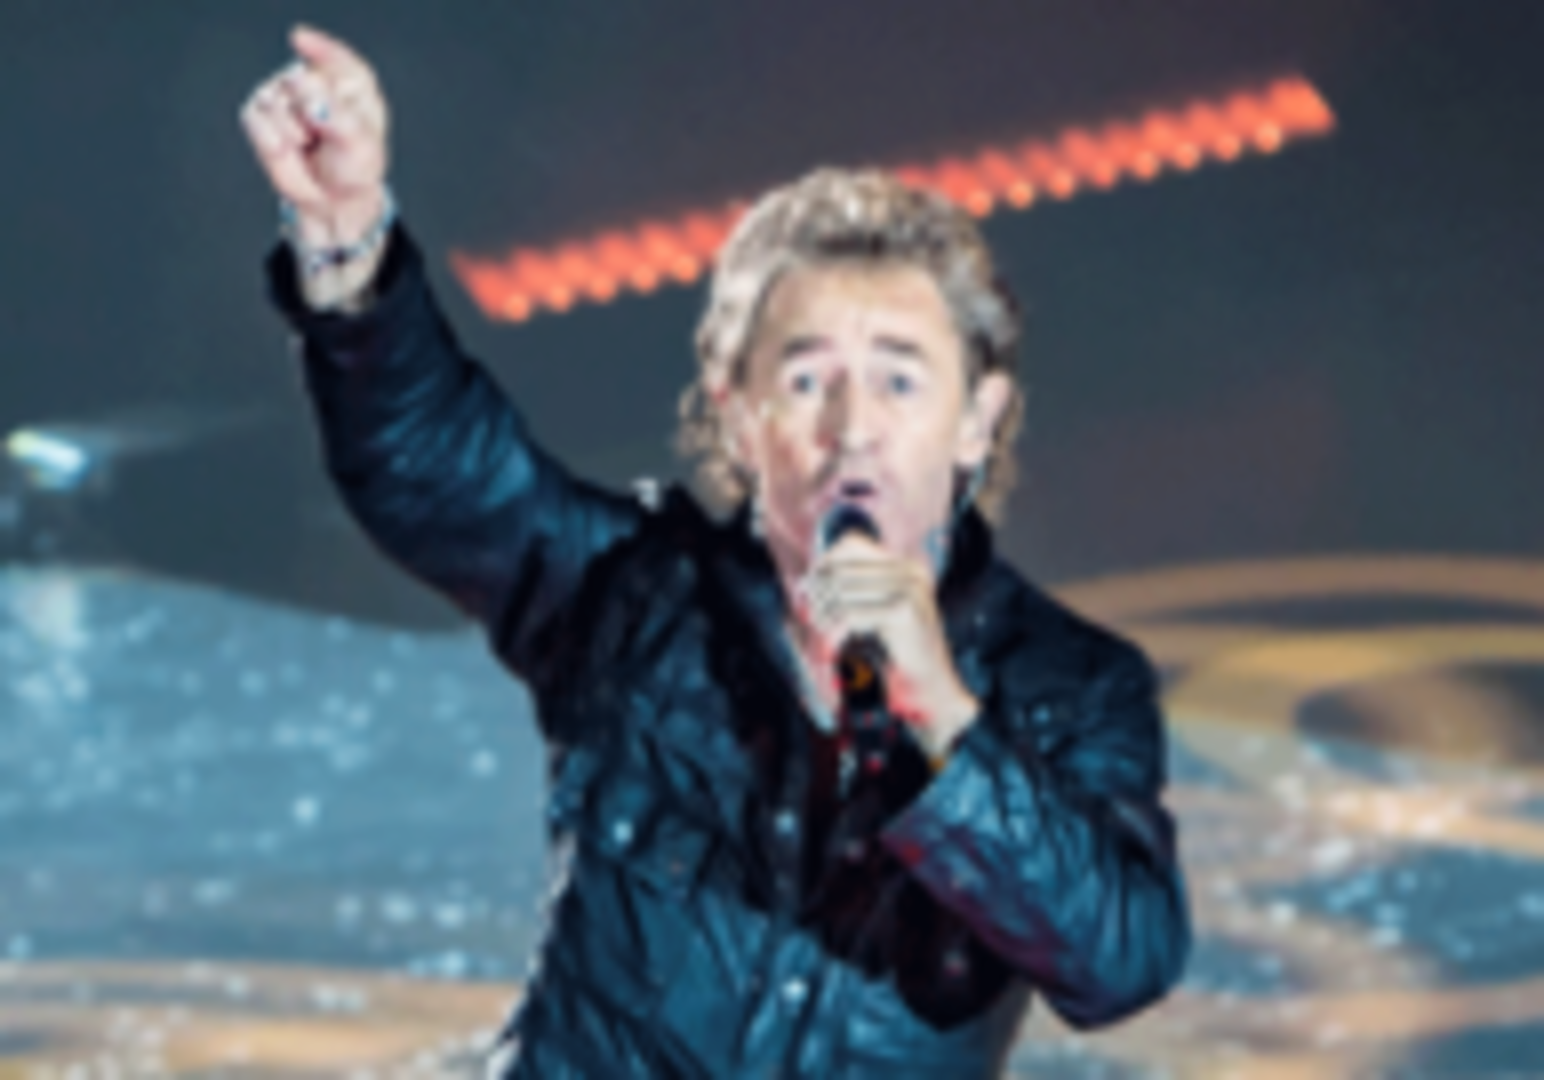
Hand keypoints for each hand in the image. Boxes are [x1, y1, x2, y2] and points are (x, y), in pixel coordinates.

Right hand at [239, 25, 389, 262]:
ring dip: (291, 129)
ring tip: (308, 143)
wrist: (333, 199)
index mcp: (350, 81)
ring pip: (272, 98)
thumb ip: (333, 110)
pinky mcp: (258, 114)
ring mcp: (282, 93)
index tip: (300, 40)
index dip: (318, 48)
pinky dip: (271, 139)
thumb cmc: (353, 166)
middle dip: (308, 110)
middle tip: (321, 134)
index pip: (335, 56)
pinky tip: (289, 148)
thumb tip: (298, 81)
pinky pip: (254, 117)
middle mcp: (314, 80)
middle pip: (297, 78)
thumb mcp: (358, 142)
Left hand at [799, 534, 977, 760]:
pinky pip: (851, 614)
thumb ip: (856, 590)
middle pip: (842, 568)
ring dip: (823, 611)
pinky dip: (834, 628)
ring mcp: (910, 590)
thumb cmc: (901, 649)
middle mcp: (911, 572)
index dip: (825, 562)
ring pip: (842, 590)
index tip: (810, 585)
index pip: (852, 544)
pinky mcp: (904, 612)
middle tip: (807, 610)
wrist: (932, 684)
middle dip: (818, 590)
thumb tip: (808, 579)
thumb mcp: (880, 611)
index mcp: (906, 566)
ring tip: (818, 627)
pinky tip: (832, 641)